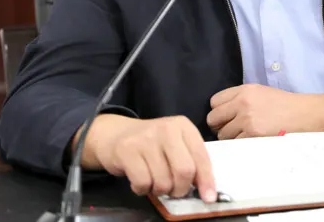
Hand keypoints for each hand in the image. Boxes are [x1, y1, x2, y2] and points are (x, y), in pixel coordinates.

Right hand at [79, 114, 217, 201]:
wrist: (115, 134)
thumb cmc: (152, 144)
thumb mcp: (175, 145)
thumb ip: (191, 161)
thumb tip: (207, 191)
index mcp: (183, 126)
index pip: (201, 156)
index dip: (206, 180)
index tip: (208, 197)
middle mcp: (166, 128)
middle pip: (184, 170)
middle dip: (180, 189)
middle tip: (173, 190)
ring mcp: (145, 138)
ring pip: (163, 181)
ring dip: (159, 190)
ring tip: (154, 181)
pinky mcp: (127, 150)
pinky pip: (142, 183)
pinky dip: (142, 189)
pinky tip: (139, 180)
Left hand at [206, 84, 323, 139]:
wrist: (306, 114)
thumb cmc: (285, 104)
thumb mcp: (261, 93)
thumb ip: (240, 99)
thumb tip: (221, 113)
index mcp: (244, 90)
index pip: (214, 102)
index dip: (219, 111)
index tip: (226, 117)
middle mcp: (242, 103)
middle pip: (213, 119)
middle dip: (220, 126)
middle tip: (232, 130)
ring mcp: (247, 120)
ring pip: (222, 135)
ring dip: (230, 138)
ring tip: (245, 136)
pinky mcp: (253, 135)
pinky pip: (235, 144)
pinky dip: (240, 145)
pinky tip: (251, 142)